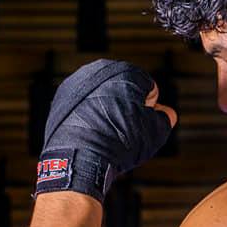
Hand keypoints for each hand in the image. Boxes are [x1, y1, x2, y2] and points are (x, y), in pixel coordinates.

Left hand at [34, 59, 177, 202]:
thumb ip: (165, 117)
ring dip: (108, 112)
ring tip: (110, 133)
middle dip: (128, 107)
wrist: (83, 156)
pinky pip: (83, 106)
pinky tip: (93, 133)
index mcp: (127, 71)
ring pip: (102, 98)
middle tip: (128, 129)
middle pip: (124, 90)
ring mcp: (77, 83)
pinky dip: (89, 117)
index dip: (151, 108)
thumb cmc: (121, 140)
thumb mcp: (157, 130)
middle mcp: (100, 70)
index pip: (149, 88)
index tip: (144, 123)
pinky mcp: (61, 99)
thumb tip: (164, 115)